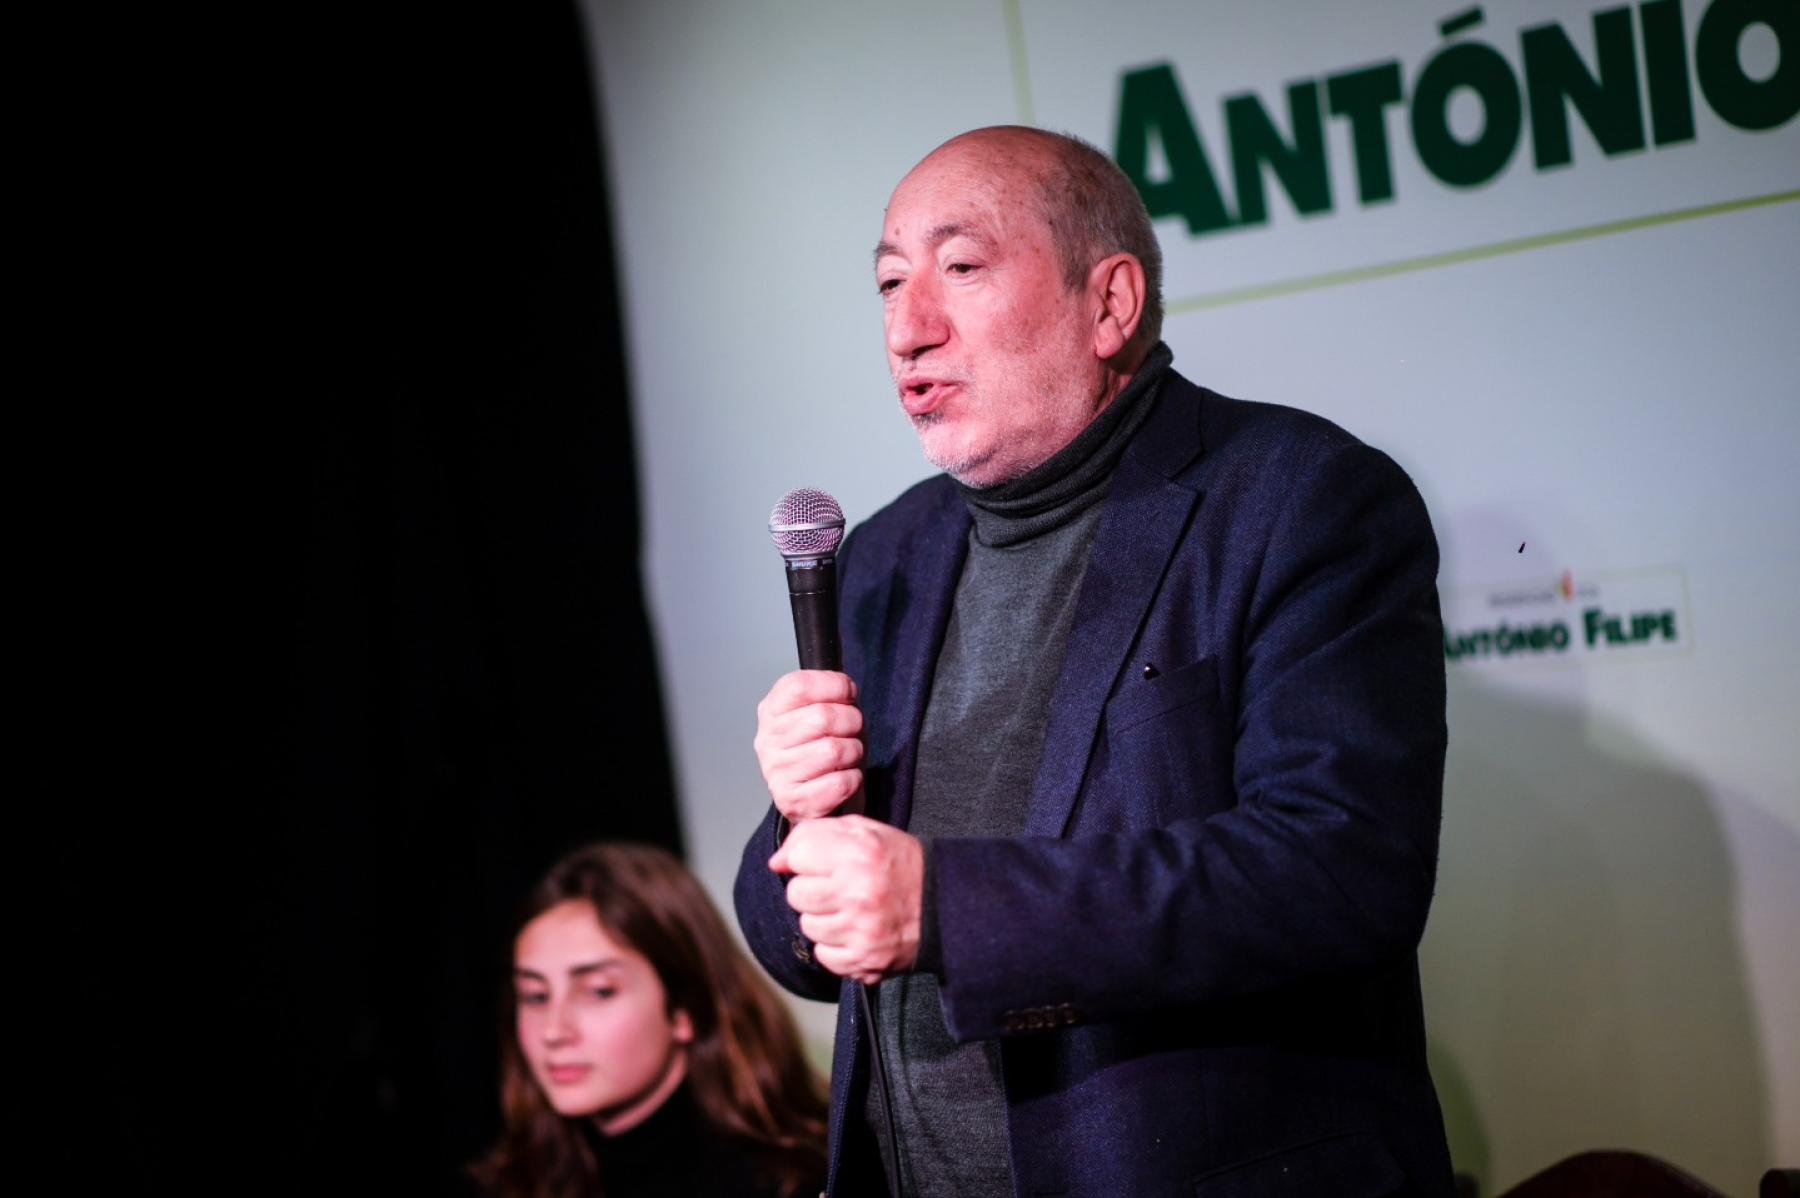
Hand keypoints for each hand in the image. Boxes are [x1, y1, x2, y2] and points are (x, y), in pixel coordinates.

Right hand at [753, 669, 864, 821]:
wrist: (807, 794)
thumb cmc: (817, 746)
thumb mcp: (815, 709)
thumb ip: (826, 693)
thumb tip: (846, 688)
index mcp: (771, 710)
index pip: (800, 686)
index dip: (834, 686)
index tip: (847, 694)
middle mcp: (768, 740)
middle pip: (823, 717)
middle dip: (852, 722)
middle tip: (851, 730)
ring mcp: (777, 772)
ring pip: (834, 751)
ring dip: (853, 752)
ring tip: (846, 755)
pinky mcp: (793, 802)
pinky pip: (840, 783)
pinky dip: (852, 779)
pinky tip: (843, 777)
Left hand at [770, 815, 921, 984]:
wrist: (944, 905)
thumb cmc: (898, 864)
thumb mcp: (864, 831)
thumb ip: (814, 834)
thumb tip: (776, 862)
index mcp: (859, 853)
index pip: (797, 856)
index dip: (806, 859)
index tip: (822, 863)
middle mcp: (858, 892)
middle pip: (796, 894)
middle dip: (812, 890)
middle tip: (839, 888)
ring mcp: (860, 930)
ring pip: (807, 925)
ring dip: (823, 918)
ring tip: (850, 910)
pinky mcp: (863, 960)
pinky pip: (822, 954)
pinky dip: (834, 946)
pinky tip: (855, 932)